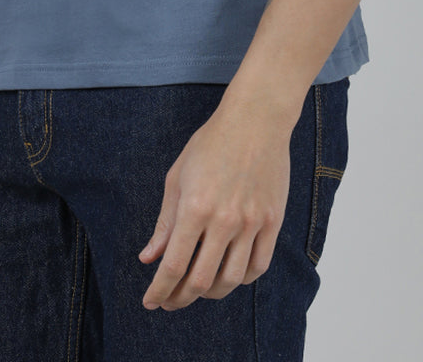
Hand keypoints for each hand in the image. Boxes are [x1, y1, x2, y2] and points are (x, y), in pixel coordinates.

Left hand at [138, 99, 291, 310]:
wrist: (255, 120)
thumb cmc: (211, 143)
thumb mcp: (178, 177)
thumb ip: (165, 222)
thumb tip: (149, 257)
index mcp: (195, 207)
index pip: (173, 265)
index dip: (159, 289)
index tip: (150, 301)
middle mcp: (224, 220)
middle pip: (201, 280)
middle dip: (180, 298)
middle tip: (170, 300)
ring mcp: (252, 223)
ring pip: (231, 279)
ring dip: (210, 293)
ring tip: (197, 290)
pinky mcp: (272, 222)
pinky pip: (258, 266)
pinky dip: (241, 279)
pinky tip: (228, 275)